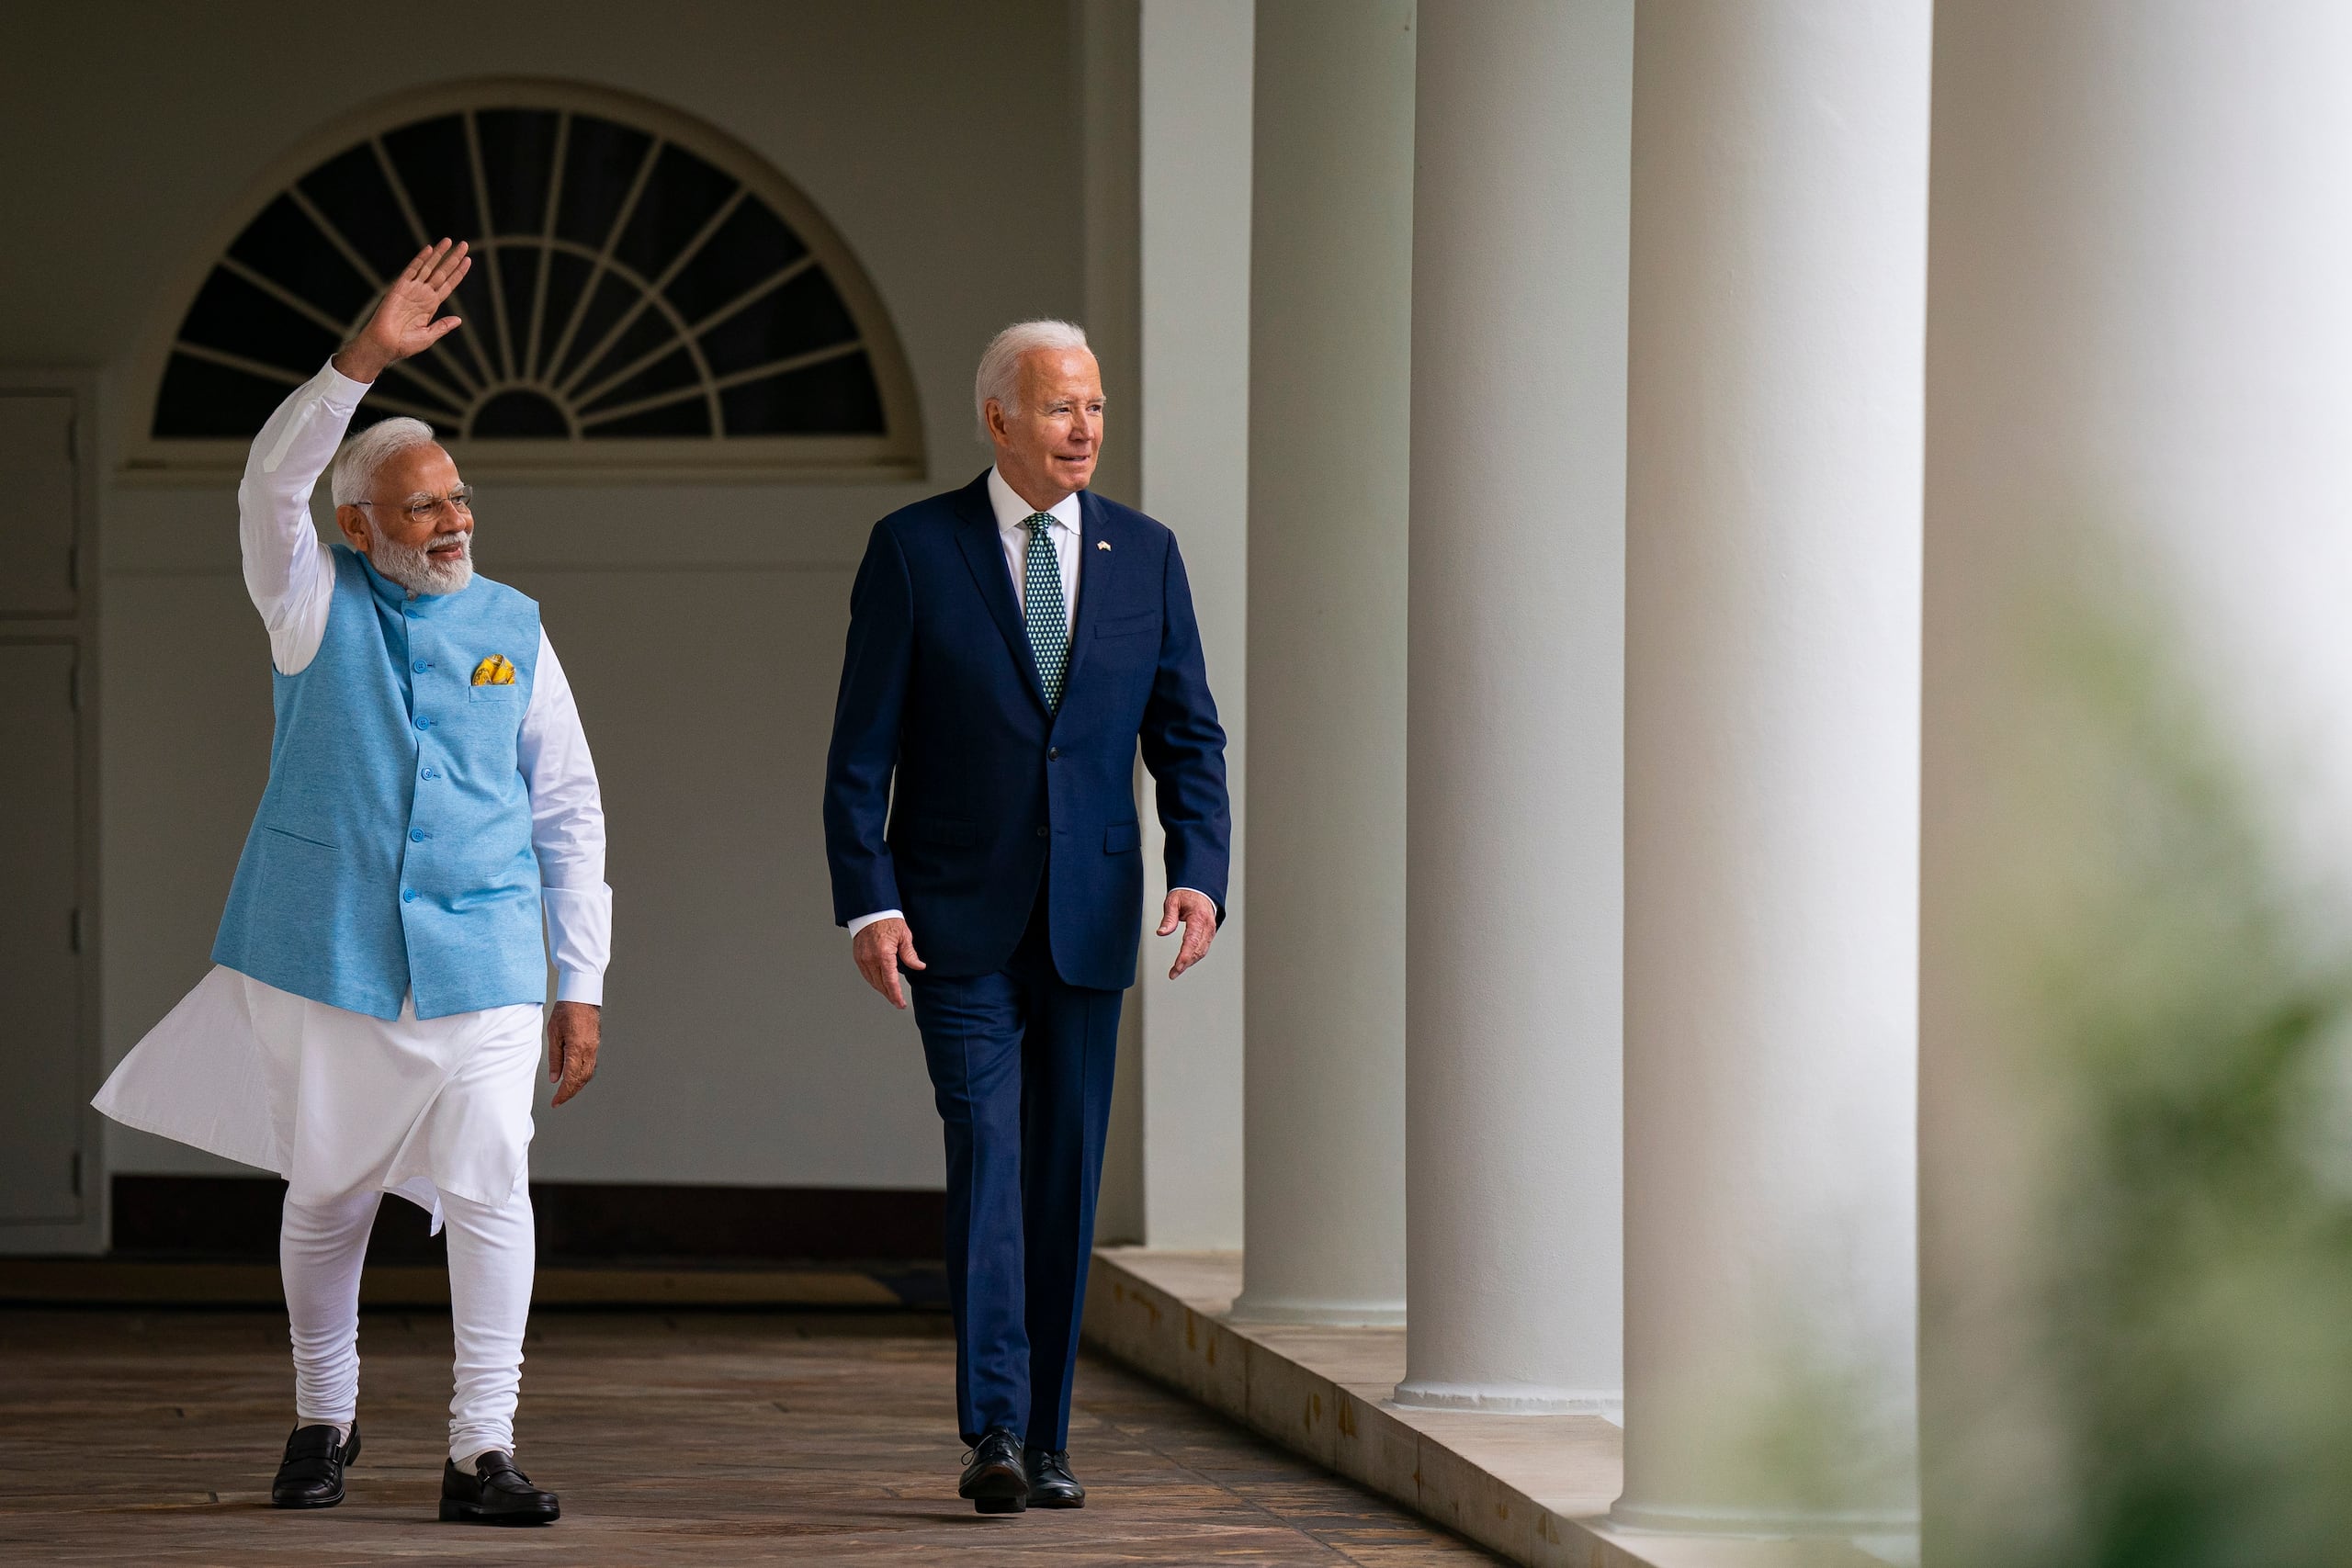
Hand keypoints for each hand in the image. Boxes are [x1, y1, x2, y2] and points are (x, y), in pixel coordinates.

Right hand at [333, 239, 469, 383]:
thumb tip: (459, 319)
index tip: (469, 261)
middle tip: (465, 244)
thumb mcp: (429, 335)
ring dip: (439, 254)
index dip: (458, 273)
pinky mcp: (400, 287)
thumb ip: (443, 326)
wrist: (386, 345)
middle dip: (453, 258)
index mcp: (431, 305)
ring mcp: (412, 289)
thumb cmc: (405, 344)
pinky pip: (412, 270)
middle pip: (442, 272)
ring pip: (429, 267)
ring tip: (450, 241)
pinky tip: (429, 249)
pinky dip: (420, 259)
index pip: (448, 285)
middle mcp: (423, 294)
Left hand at [546, 1000, 599, 1105]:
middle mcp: (589, 1051)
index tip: (556, 1102)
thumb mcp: (553, 1035)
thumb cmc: (566, 1011)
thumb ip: (555, 1058)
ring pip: (588, 1074)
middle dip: (570, 1093)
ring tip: (566, 1091)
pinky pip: (591, 1066)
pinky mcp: (595, 1045)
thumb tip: (555, 1078)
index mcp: (577, 1048)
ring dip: (577, 1085)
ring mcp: (594, 1048)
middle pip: (581, 1080)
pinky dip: (583, 1076)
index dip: (563, 1093)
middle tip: (559, 1100)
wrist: (581, 997)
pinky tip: (575, 1078)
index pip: (571, 1078)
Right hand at [853, 917, 926, 1008]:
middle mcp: (871, 959)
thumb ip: (910, 955)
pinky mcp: (858, 957)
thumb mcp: (904, 936)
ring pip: (872, 981)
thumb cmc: (888, 920)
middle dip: (889, 995)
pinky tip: (880, 983)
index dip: (896, 995)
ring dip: (881, 989)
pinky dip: (873, 981)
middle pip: (880, 984)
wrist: (871, 910)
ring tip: (890, 994)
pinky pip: (866, 974)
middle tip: (897, 1001)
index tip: (900, 1004)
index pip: (890, 982)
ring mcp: (862, 959)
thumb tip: (919, 966)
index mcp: (884, 955)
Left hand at [1158, 889, 1218, 978]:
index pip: (1192, 941)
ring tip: (1176, 971)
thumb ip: (1168, 919)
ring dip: (1189, 963)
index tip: (1177, 967)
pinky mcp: (1209, 934)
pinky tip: (1185, 963)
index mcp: (1199, 918)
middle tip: (1173, 973)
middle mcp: (1207, 926)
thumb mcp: (1173, 902)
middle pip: (1198, 950)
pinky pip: (1203, 949)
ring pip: (1201, 952)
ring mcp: (1210, 931)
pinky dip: (1194, 958)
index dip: (1185, 957)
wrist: (1200, 890)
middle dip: (1185, 964)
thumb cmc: (1187, 895)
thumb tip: (1161, 933)